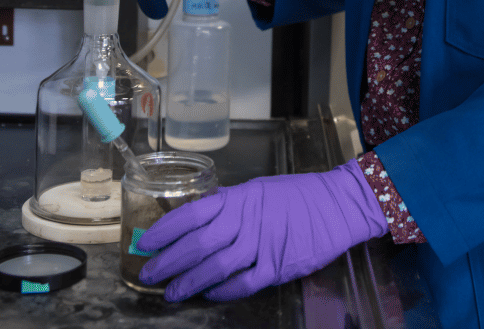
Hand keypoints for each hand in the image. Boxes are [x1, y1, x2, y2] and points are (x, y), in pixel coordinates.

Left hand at [137, 159, 387, 301]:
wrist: (337, 205)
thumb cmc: (298, 195)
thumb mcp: (260, 189)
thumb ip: (230, 204)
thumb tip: (199, 216)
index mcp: (240, 198)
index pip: (193, 214)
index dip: (166, 230)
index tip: (146, 242)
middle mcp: (247, 221)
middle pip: (199, 244)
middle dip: (169, 261)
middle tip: (148, 274)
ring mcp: (262, 245)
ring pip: (216, 268)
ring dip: (190, 282)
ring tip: (171, 292)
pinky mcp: (278, 267)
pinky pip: (243, 284)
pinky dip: (223, 291)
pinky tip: (209, 294)